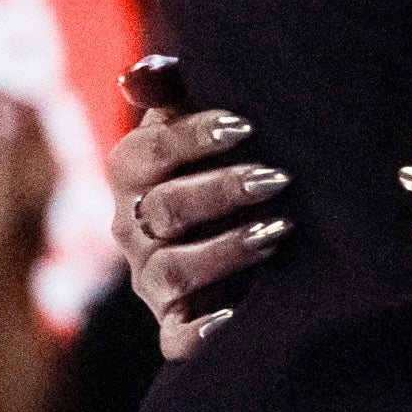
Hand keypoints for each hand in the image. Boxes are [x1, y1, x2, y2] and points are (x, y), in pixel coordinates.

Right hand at [106, 61, 285, 354]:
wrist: (234, 228)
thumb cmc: (218, 157)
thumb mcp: (195, 119)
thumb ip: (171, 89)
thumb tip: (142, 73)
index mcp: (132, 173)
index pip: (146, 153)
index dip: (193, 138)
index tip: (246, 125)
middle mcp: (133, 227)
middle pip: (164, 210)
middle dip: (222, 192)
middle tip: (279, 177)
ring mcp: (151, 278)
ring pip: (172, 270)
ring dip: (224, 251)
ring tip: (278, 233)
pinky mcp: (174, 324)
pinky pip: (176, 339)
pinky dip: (200, 332)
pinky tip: (233, 317)